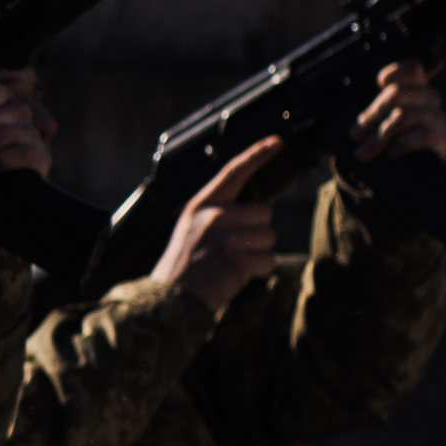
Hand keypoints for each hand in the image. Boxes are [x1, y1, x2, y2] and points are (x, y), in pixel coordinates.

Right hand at [152, 137, 283, 314]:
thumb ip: (218, 215)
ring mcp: (224, 237)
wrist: (167, 303)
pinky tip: (234, 277)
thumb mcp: (191, 230)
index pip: (233, 172)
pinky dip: (257, 272)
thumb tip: (258, 210)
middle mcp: (213, 216)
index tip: (278, 142)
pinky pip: (268, 261)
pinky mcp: (236, 260)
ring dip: (257, 254)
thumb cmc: (182, 269)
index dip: (258, 155)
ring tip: (229, 266)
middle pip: (265, 212)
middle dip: (257, 233)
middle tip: (230, 252)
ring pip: (269, 237)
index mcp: (200, 205)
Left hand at [351, 60, 445, 160]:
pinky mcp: (441, 137)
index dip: (395, 72)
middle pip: (396, 93)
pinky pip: (424, 133)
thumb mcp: (378, 126)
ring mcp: (436, 117)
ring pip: (403, 115)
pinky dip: (404, 143)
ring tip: (364, 153)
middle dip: (372, 114)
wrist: (412, 170)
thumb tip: (353, 132)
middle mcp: (428, 98)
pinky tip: (393, 153)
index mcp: (414, 88)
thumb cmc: (390, 142)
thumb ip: (370, 119)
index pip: (412, 69)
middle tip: (356, 136)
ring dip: (380, 135)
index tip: (380, 83)